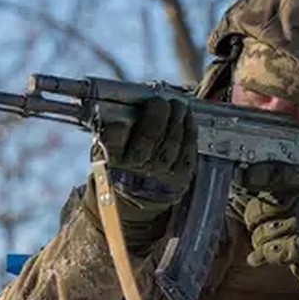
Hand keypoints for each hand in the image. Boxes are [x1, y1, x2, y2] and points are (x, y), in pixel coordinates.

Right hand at [81, 98, 196, 254]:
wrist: (137, 197)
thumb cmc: (123, 164)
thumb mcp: (108, 150)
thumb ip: (113, 133)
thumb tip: (125, 108)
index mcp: (113, 160)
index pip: (112, 144)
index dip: (115, 133)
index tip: (120, 122)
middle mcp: (136, 170)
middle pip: (149, 138)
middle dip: (157, 116)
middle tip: (160, 102)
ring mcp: (160, 174)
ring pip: (171, 142)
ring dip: (176, 119)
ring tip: (178, 106)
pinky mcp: (180, 177)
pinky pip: (187, 151)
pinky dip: (189, 132)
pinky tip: (188, 118)